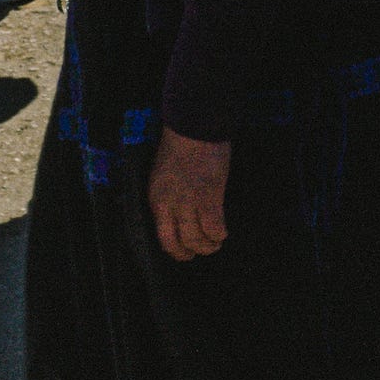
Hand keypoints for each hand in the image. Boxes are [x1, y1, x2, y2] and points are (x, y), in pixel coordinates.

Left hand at [148, 127, 231, 260]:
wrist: (195, 126)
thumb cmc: (182, 145)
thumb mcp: (164, 176)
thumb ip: (169, 197)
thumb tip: (180, 216)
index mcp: (156, 199)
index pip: (163, 238)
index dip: (176, 251)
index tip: (185, 253)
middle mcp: (170, 205)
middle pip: (180, 243)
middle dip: (193, 252)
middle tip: (204, 250)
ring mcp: (189, 201)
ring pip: (197, 239)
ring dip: (209, 245)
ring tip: (216, 242)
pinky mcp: (209, 195)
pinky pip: (214, 226)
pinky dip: (219, 233)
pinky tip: (223, 231)